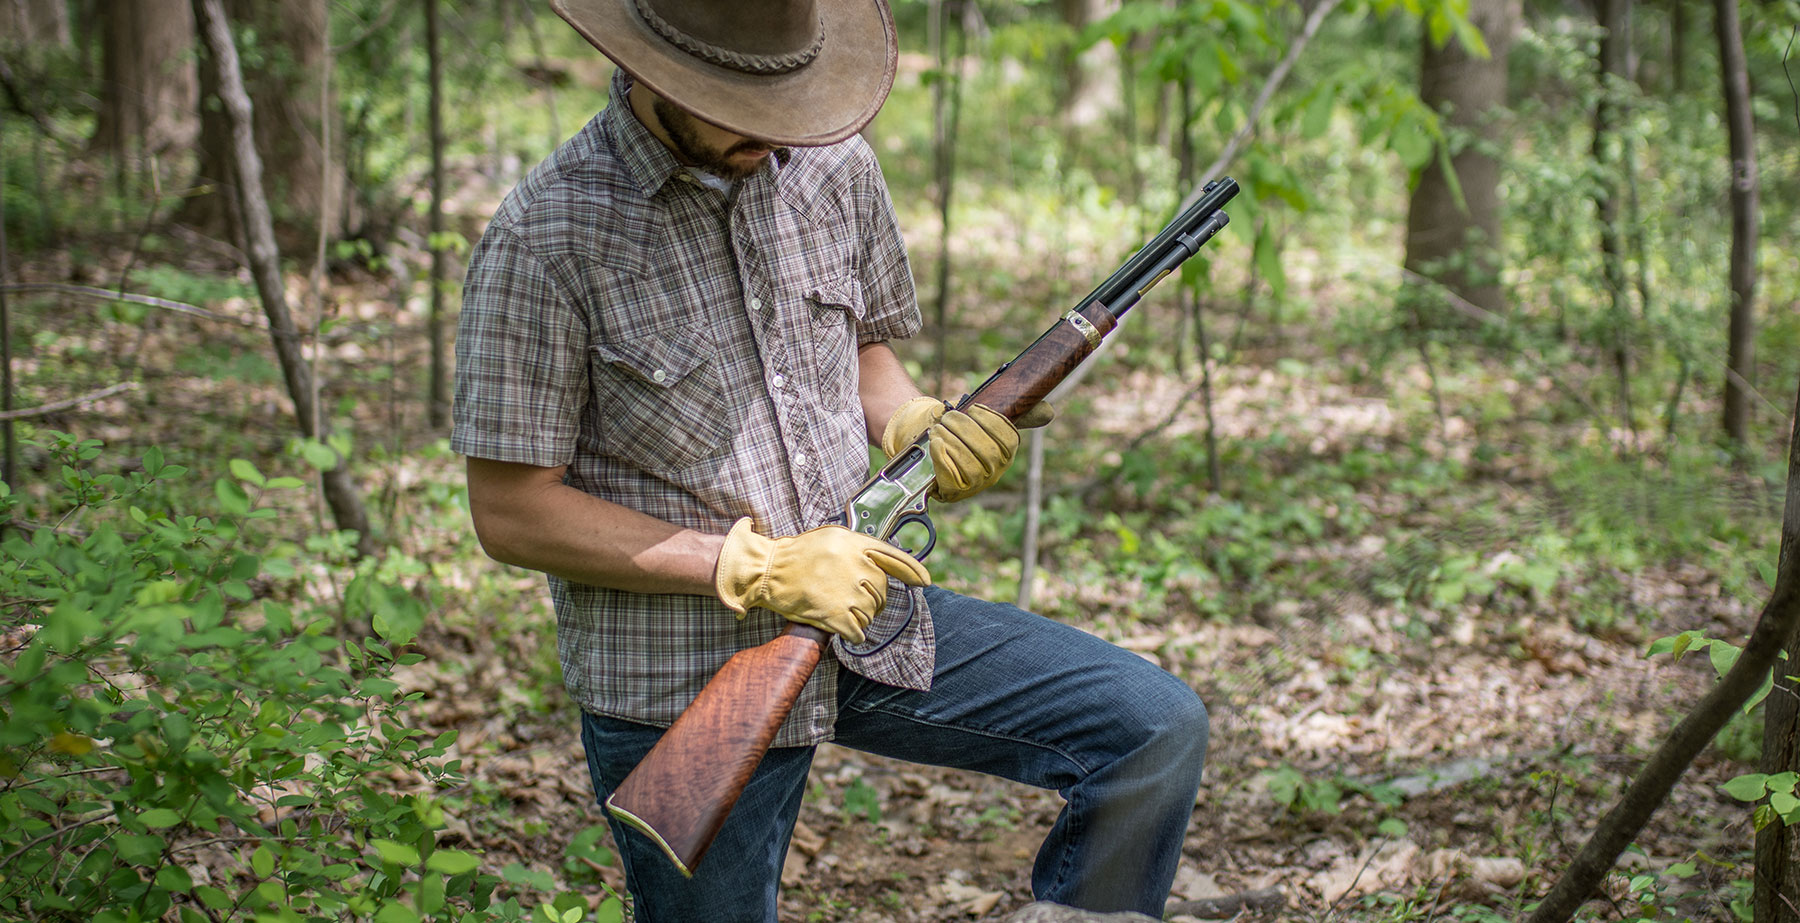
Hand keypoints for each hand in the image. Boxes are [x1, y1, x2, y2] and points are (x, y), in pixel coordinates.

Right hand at [714, 519, 930, 643]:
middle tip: (853, 598)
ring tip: (840, 608)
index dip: (913, 571)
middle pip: (882, 591)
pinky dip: (852, 634)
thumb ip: (860, 548)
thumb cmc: (799, 554)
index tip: (925, 582)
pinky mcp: (835, 614)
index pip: (894, 558)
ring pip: (871, 613)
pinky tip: (841, 627)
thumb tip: (884, 563)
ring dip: (859, 616)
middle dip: (873, 598)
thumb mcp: (833, 538)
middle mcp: (856, 566)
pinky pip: (857, 632)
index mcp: (856, 544)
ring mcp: (847, 592)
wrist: (769, 570)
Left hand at [881, 396, 1055, 502]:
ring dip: (950, 439)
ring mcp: (974, 484)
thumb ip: (1015, 413)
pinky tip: (935, 442)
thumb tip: (1049, 412)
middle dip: (965, 428)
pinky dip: (941, 455)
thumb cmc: (959, 429)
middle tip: (949, 416)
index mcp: (1006, 452)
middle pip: (986, 450)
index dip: (992, 422)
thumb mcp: (985, 417)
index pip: (1008, 439)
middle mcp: (994, 471)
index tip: (975, 408)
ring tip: (939, 427)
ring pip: (967, 462)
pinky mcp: (953, 492)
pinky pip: (950, 475)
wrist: (927, 443)